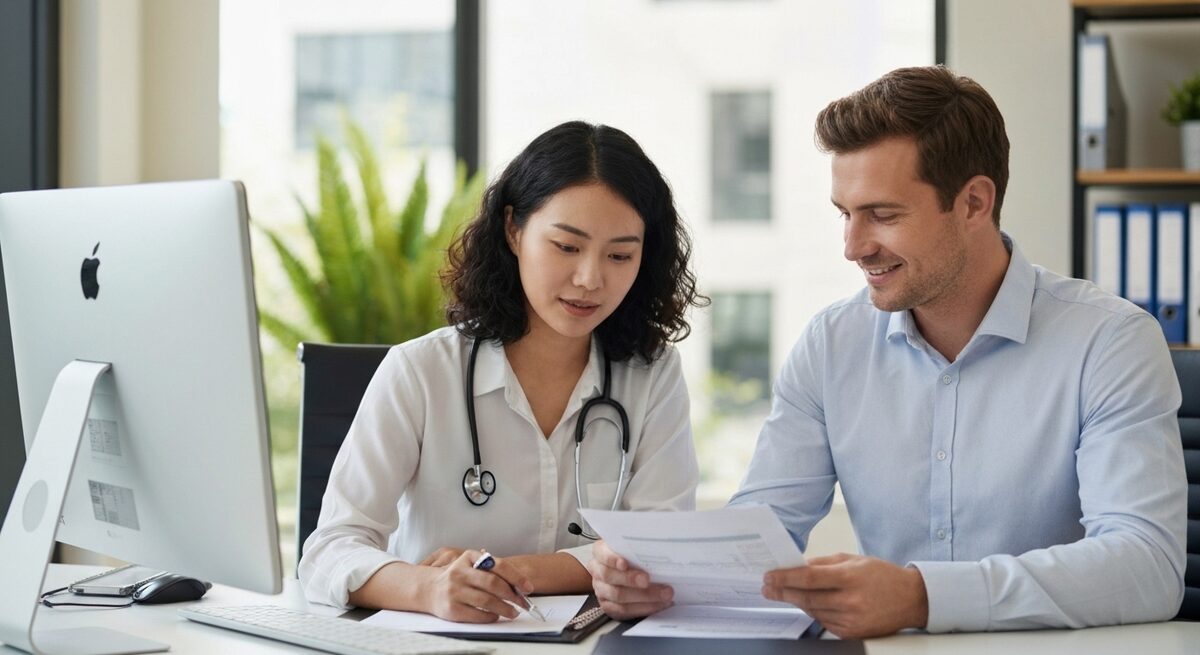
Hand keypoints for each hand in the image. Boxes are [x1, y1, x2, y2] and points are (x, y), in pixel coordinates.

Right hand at [417, 549, 533, 622]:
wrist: (428, 588)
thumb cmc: (456, 576)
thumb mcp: (470, 563)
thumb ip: (491, 567)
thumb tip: (519, 581)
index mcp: (468, 557)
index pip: (498, 565)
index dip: (516, 577)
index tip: (528, 587)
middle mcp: (460, 573)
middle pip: (493, 584)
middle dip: (513, 595)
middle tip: (523, 602)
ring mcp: (454, 591)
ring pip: (487, 601)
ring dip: (505, 608)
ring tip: (513, 612)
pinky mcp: (452, 609)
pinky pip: (477, 615)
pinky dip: (491, 617)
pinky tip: (496, 616)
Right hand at [585, 539, 672, 618]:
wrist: (626, 575)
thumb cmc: (633, 557)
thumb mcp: (633, 548)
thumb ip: (640, 548)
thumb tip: (660, 549)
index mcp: (601, 552)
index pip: (602, 554)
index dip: (612, 559)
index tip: (625, 563)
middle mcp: (598, 571)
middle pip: (609, 576)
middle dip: (630, 579)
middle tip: (648, 580)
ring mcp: (601, 590)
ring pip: (618, 596)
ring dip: (644, 596)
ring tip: (664, 594)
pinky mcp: (609, 607)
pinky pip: (625, 610)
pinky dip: (644, 608)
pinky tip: (659, 604)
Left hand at [762, 553, 928, 638]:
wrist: (911, 599)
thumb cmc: (882, 576)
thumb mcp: (853, 559)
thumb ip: (823, 563)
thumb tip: (797, 566)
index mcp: (850, 577)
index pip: (809, 578)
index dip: (785, 578)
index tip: (769, 576)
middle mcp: (850, 601)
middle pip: (806, 598)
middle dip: (783, 592)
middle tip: (767, 587)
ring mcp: (851, 620)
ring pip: (813, 611)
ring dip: (797, 602)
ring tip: (784, 593)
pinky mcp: (852, 633)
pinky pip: (824, 622)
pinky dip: (814, 612)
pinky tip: (810, 604)